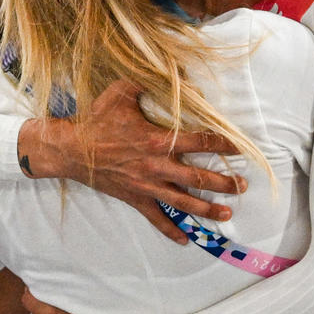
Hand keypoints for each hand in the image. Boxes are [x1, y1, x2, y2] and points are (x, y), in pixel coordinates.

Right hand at [23, 78, 243, 244]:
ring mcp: (146, 186)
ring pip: (183, 202)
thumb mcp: (121, 92)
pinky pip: (156, 219)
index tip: (239, 147)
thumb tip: (176, 73)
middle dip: (223, 183)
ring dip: (207, 209)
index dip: (222, 144)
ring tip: (227, 214)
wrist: (71, 149)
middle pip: (198, 179)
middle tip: (242, 186)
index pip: (199, 143)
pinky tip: (185, 240)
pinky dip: (170, 230)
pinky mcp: (135, 199)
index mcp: (157, 140)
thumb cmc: (96, 120)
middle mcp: (156, 166)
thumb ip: (147, 83)